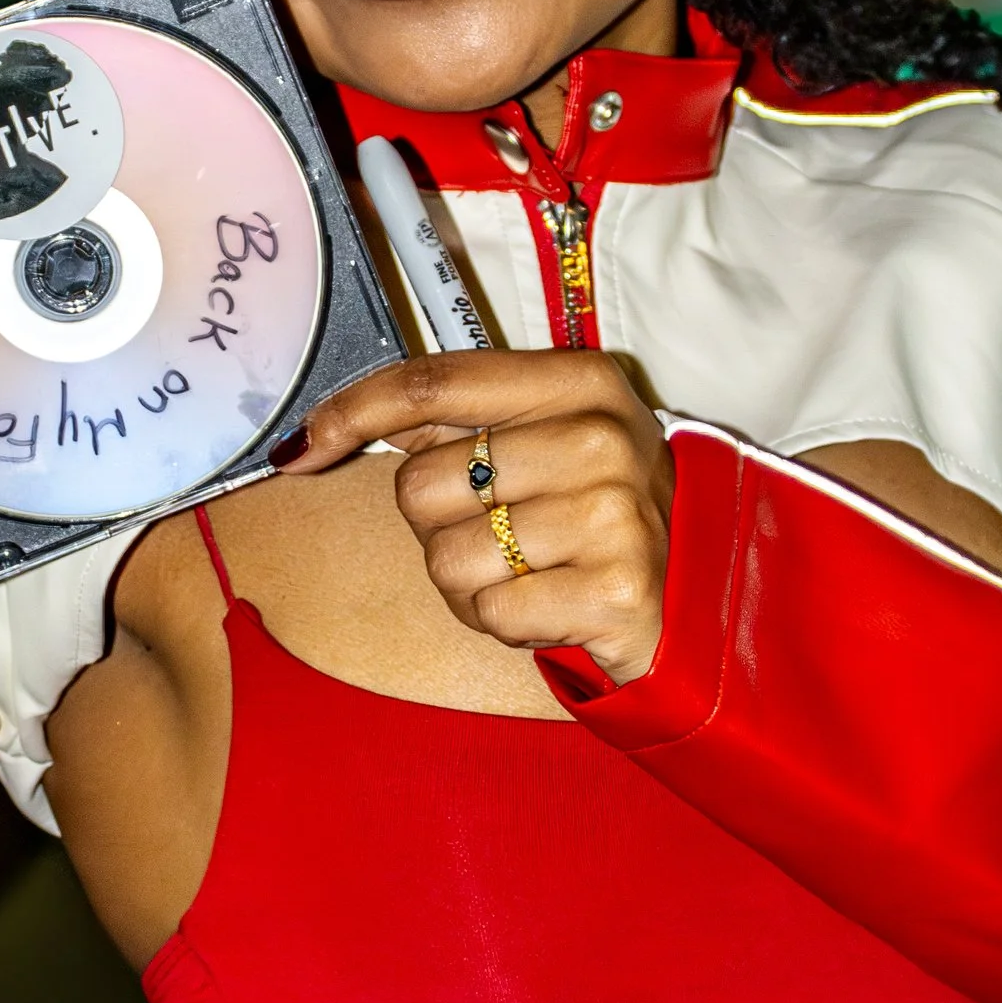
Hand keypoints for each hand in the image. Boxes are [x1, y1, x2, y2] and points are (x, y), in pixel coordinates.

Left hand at [285, 349, 672, 687]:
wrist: (699, 597)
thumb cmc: (597, 513)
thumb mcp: (547, 441)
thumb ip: (452, 424)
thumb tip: (314, 435)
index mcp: (579, 382)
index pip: (434, 384)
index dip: (353, 411)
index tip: (303, 446)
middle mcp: (600, 437)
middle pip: (424, 483)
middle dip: (439, 523)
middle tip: (504, 532)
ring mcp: (611, 513)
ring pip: (446, 557)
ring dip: (470, 581)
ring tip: (529, 571)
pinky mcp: (614, 590)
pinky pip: (489, 610)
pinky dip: (503, 620)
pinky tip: (549, 605)